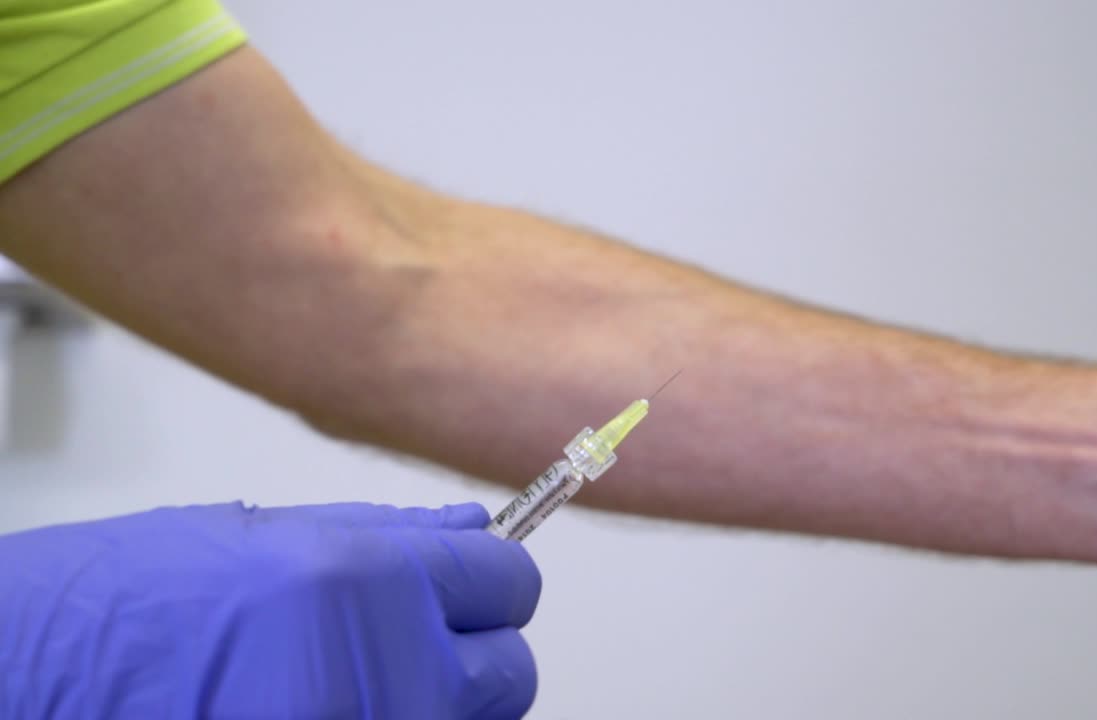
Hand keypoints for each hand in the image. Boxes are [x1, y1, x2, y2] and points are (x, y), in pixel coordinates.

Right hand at [0, 501, 540, 718]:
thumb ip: (389, 537)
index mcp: (368, 585)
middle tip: (410, 640)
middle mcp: (386, 677)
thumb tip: (475, 535)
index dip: (491, 583)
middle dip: (471, 651)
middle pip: (509, 673)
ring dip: (434, 700)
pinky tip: (329, 704)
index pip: (509, 583)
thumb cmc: (127, 604)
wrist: (29, 683)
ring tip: (351, 678)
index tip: (475, 587)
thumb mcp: (266, 537)